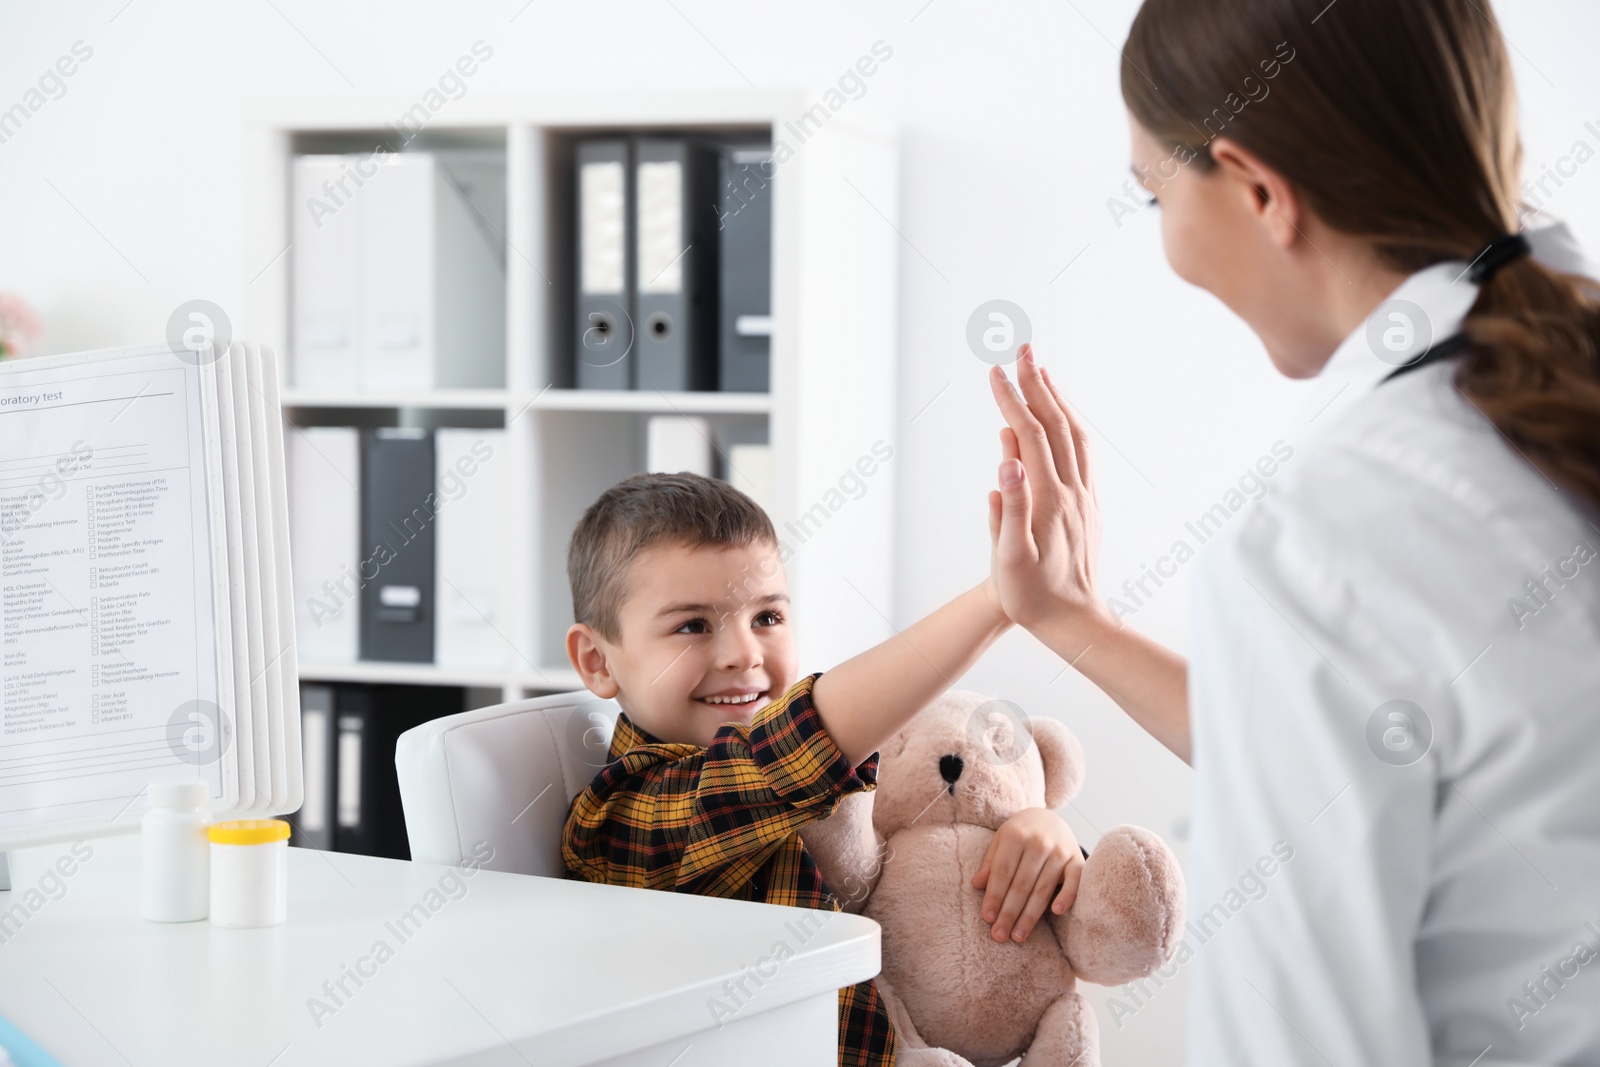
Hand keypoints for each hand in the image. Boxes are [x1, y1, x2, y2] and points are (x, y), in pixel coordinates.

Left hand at [972, 806, 1084, 942]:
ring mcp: (1060, 851)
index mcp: (1015, 836)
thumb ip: (990, 863)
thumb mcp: (1000, 841)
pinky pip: (1074, 881)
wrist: (1049, 818)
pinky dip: (1067, 896)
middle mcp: (1039, 842)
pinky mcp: (1077, 859)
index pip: (1002, 872)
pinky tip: (1056, 912)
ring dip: (1030, 915)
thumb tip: (976, 884)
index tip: (987, 918)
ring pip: (1043, 889)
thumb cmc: (1019, 834)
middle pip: (1021, 884)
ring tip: (1018, 935)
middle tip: (999, 935)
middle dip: (1009, 913)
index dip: (994, 896)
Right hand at [986, 344, 1109, 641]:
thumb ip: (1009, 508)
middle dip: (1037, 384)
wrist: (1075, 622)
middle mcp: (1072, 491)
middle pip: (1056, 424)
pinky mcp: (1088, 506)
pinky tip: (1061, 419)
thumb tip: (1006, 460)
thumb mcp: (1009, 558)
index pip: (1027, 435)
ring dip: (1057, 399)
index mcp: (1048, 499)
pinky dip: (1069, 425)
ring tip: (1041, 372)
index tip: (993, 371)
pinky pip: (1082, 453)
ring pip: (1074, 434)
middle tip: (1021, 350)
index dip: (1010, 399)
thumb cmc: (1033, 597)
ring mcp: (1085, 497)